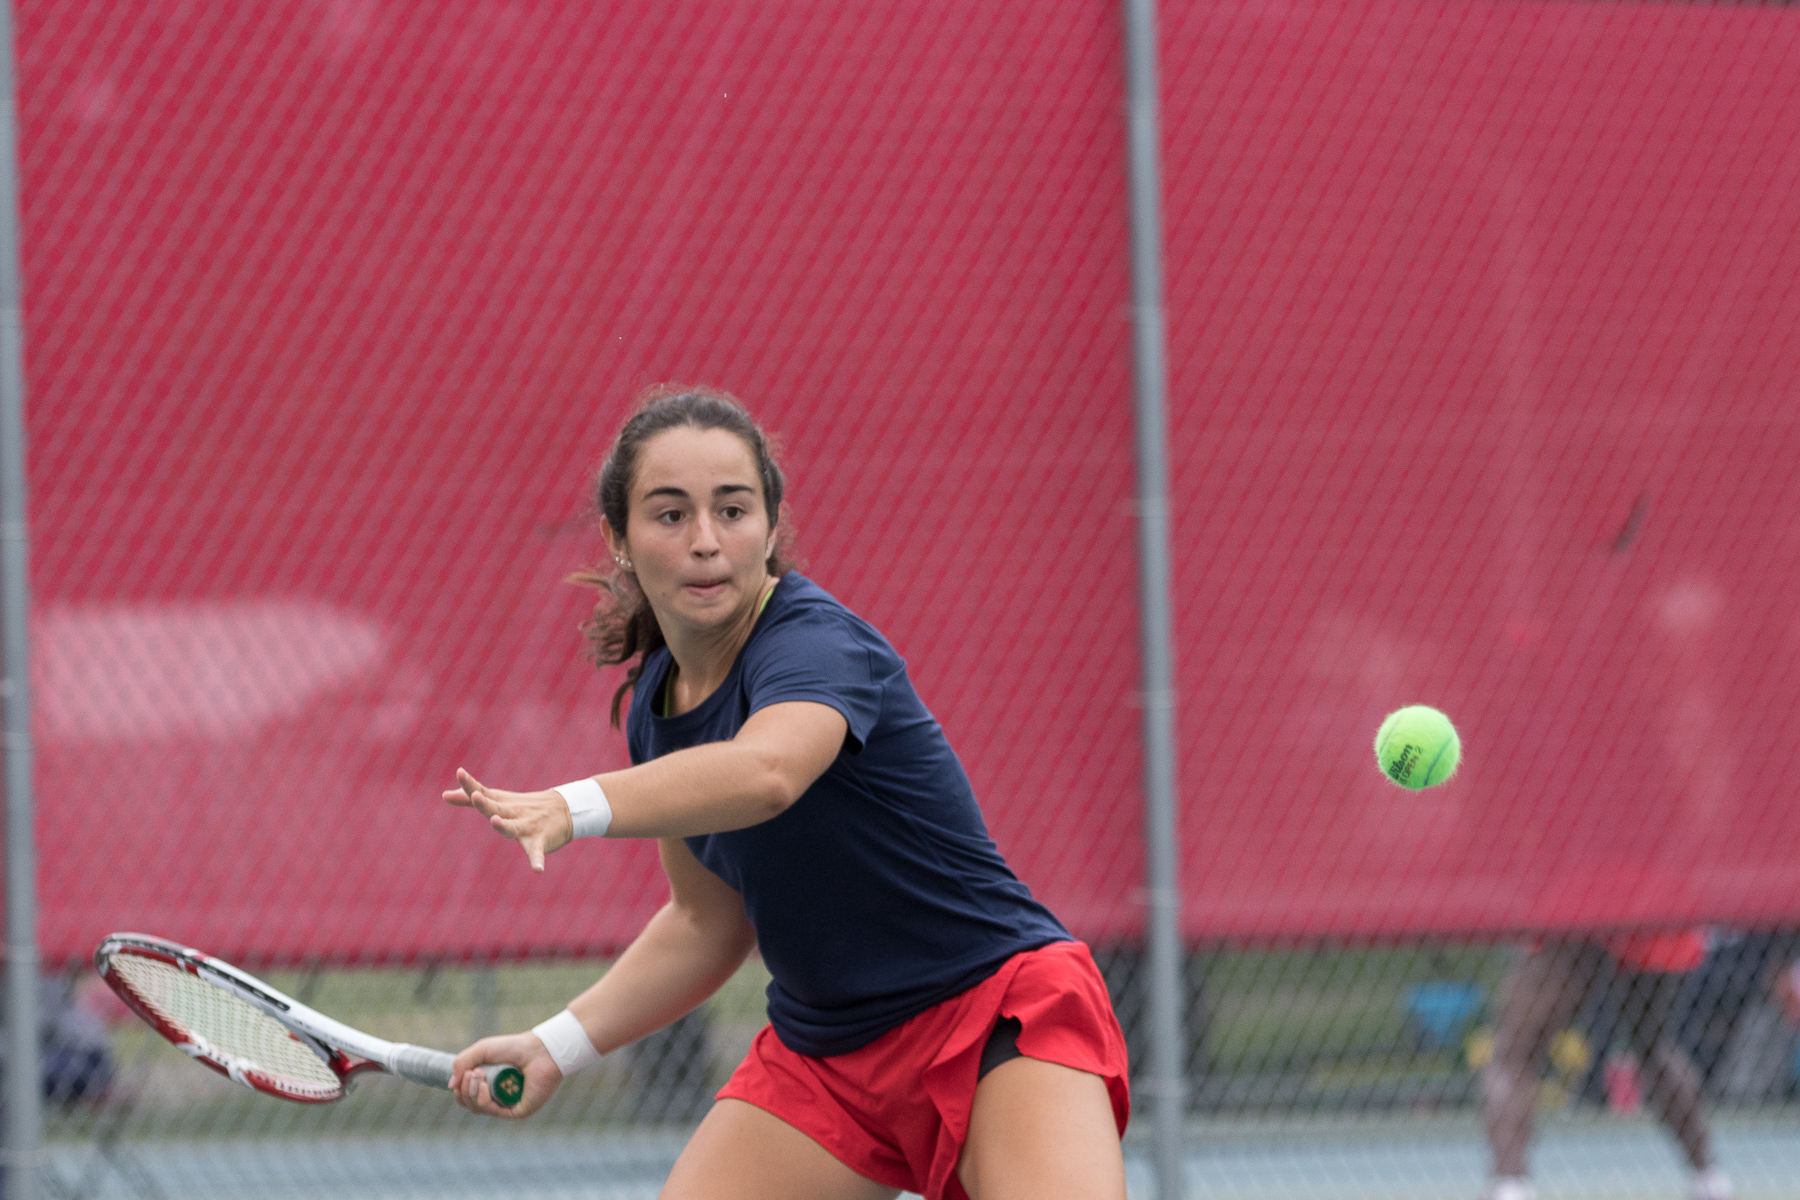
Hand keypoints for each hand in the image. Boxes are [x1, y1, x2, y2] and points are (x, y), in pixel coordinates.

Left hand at [443, 768, 572, 871]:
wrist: (565, 811)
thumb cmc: (523, 808)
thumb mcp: (497, 801)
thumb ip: (468, 800)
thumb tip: (444, 795)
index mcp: (501, 804)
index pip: (483, 793)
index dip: (470, 784)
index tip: (460, 772)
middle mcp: (513, 812)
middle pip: (496, 808)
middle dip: (485, 804)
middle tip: (475, 795)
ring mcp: (527, 826)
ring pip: (513, 827)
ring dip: (504, 825)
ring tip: (495, 821)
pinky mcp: (540, 841)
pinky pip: (537, 852)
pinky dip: (537, 860)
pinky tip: (537, 870)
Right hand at [450, 1030, 560, 1118]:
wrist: (539, 1049)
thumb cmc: (513, 1048)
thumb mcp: (481, 1051)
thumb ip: (462, 1063)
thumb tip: (450, 1086)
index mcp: (489, 1086)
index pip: (466, 1097)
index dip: (460, 1089)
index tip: (464, 1074)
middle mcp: (497, 1098)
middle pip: (469, 1104)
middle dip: (465, 1089)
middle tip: (473, 1072)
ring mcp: (507, 1106)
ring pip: (478, 1108)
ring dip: (472, 1092)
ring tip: (479, 1074)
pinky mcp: (517, 1111)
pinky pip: (492, 1111)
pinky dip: (483, 1098)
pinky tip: (484, 1084)